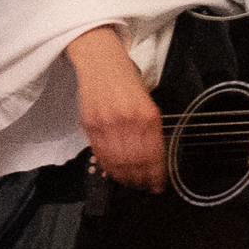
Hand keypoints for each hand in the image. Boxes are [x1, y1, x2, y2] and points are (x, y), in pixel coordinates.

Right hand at [69, 30, 166, 189]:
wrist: (100, 61)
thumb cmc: (125, 78)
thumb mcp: (146, 101)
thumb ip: (147, 127)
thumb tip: (150, 156)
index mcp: (148, 115)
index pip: (153, 155)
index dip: (155, 175)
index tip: (158, 185)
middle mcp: (128, 122)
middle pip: (135, 163)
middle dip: (140, 180)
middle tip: (144, 187)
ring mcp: (107, 124)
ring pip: (117, 162)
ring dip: (124, 177)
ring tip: (129, 183)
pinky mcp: (90, 125)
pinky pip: (100, 153)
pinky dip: (107, 166)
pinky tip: (113, 171)